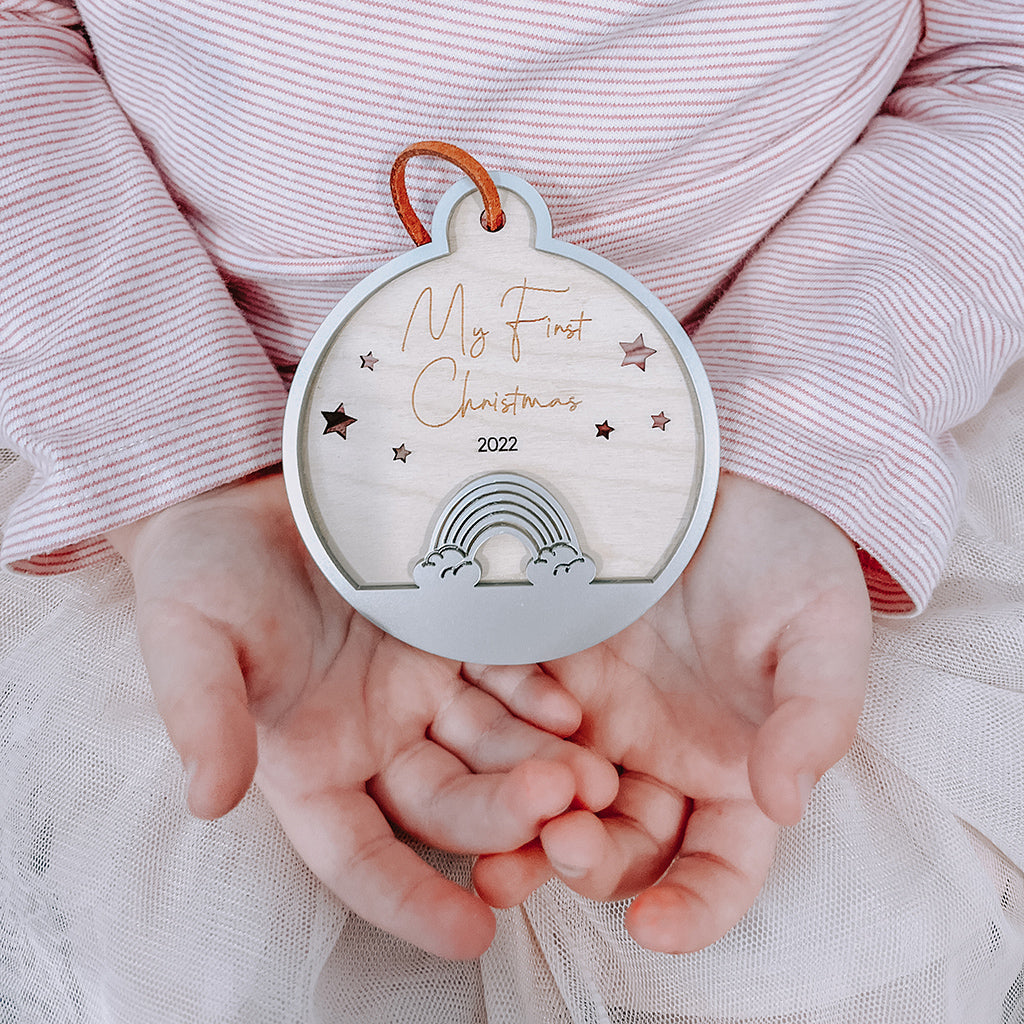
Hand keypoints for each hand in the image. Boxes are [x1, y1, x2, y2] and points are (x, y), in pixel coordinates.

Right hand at [107, 470, 617, 959]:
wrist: (245, 488)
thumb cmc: (202, 572)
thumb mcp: (187, 639)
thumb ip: (200, 716)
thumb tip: (209, 800)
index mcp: (312, 763)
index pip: (360, 855)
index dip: (410, 900)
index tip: (471, 938)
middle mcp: (379, 737)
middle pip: (448, 801)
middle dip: (500, 815)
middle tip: (556, 810)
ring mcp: (425, 685)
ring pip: (491, 745)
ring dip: (539, 766)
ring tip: (590, 779)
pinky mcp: (458, 630)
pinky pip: (506, 673)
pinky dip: (537, 695)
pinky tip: (571, 708)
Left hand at [472, 473, 871, 953]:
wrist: (720, 478)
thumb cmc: (787, 557)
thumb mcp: (823, 632)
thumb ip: (814, 718)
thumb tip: (785, 802)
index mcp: (731, 772)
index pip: (718, 869)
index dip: (693, 909)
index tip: (654, 925)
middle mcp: (656, 761)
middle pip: (621, 846)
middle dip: (590, 864)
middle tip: (561, 848)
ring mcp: (593, 719)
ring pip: (554, 802)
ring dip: (525, 833)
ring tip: (494, 853)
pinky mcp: (542, 671)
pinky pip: (510, 726)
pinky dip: (493, 753)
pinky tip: (472, 761)